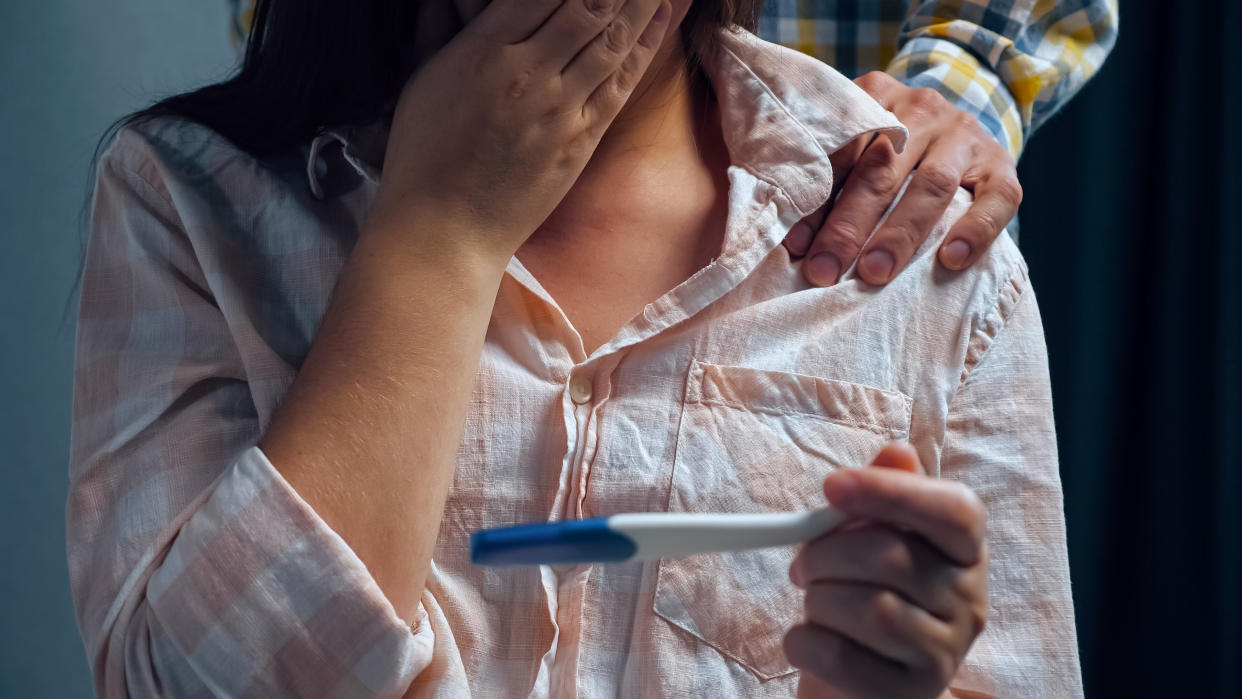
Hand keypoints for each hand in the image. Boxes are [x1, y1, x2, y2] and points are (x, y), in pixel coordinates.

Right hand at [365, 0, 672, 261]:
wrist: (447, 229)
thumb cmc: (424, 156)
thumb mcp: (422, 81)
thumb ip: (441, 28)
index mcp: (482, 51)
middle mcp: (526, 74)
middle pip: (586, 8)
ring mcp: (557, 110)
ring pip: (610, 41)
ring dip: (639, 4)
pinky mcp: (579, 142)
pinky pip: (619, 84)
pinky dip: (642, 47)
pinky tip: (658, 17)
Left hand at [783, 71, 1022, 286]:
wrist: (955, 127)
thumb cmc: (888, 149)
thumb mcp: (856, 144)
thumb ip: (826, 172)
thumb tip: (786, 233)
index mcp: (875, 98)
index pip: (840, 150)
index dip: (815, 199)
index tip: (795, 244)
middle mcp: (922, 110)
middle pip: (880, 169)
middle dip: (848, 225)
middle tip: (824, 270)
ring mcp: (965, 135)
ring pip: (932, 184)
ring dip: (900, 233)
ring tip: (874, 272)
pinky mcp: (1002, 163)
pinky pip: (997, 198)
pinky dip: (974, 230)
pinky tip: (951, 260)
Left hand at [784, 443, 988, 698]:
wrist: (860, 678)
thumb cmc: (865, 593)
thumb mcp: (874, 537)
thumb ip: (884, 494)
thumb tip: (895, 453)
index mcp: (964, 551)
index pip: (955, 510)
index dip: (892, 491)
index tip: (831, 486)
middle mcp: (969, 601)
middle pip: (890, 556)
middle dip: (825, 554)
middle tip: (803, 565)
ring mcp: (945, 653)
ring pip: (868, 609)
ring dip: (817, 601)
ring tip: (814, 603)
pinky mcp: (909, 693)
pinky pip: (842, 658)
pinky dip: (805, 642)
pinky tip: (808, 639)